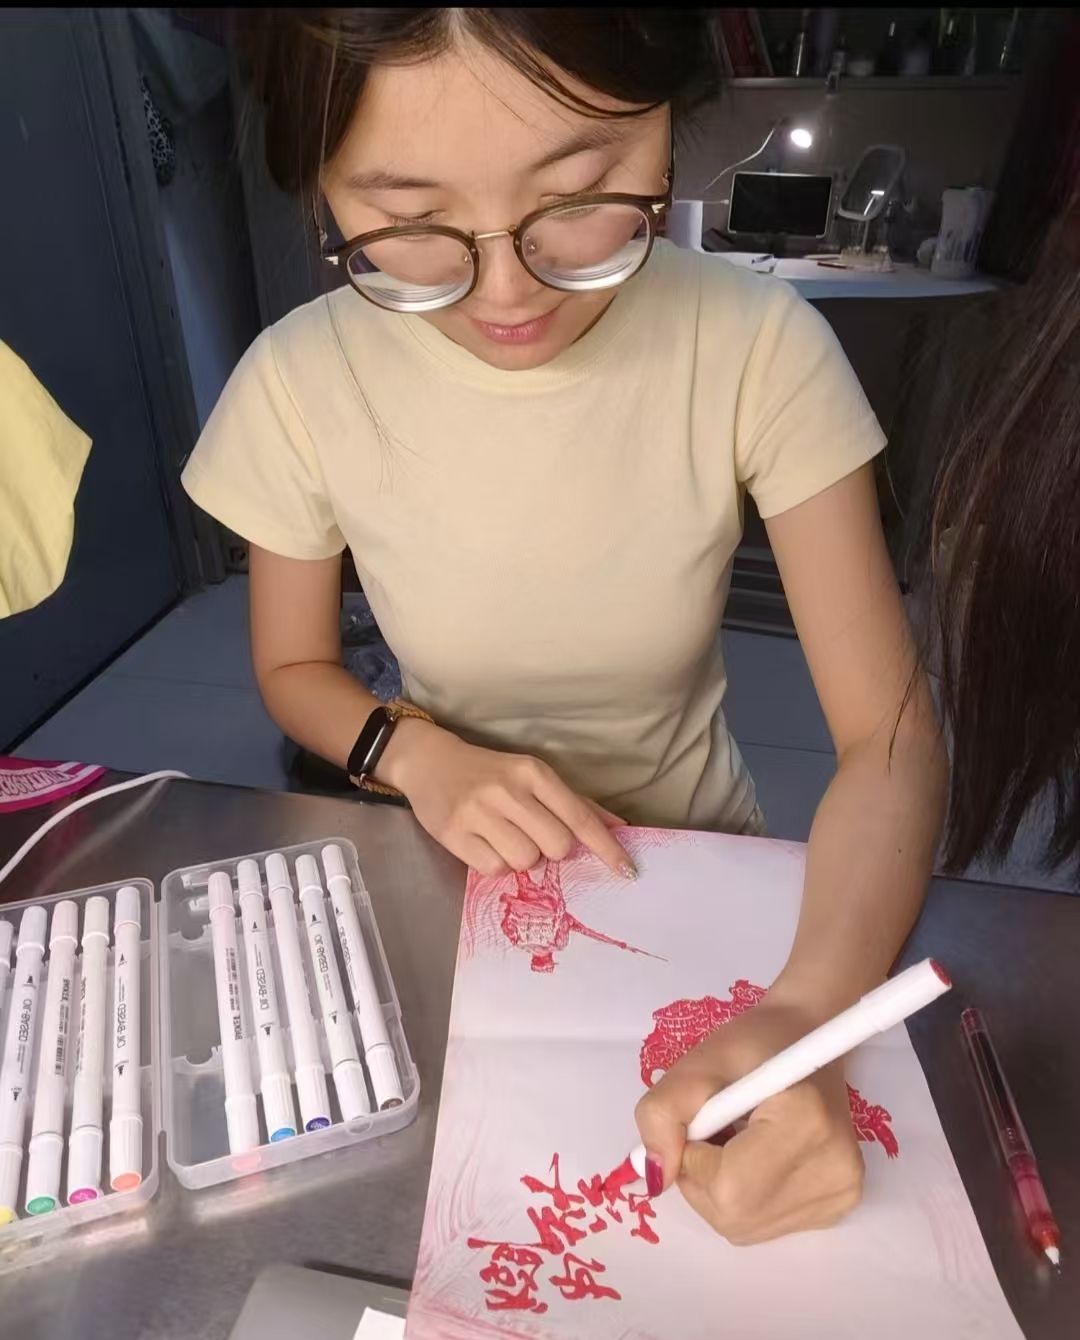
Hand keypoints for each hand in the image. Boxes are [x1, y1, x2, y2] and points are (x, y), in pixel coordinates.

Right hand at [378, 719, 633, 877]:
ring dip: (520, 858)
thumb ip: (575, 803)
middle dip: (550, 850)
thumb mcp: (533, 776)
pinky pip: (493, 869)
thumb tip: (621, 828)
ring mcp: (478, 812)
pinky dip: (494, 864)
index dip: (606, 847)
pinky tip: (483, 843)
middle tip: (531, 835)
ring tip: (503, 837)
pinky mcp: (452, 833)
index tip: (627, 871)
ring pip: (525, 862)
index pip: (579, 817)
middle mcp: (508, 790)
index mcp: (533, 772)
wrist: (430, 761)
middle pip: (556, 846)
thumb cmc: (491, 772)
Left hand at [633, 997, 863, 1244]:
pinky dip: (746, 1198)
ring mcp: (841, 1193)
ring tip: (737, 1141)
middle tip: (713, 1133)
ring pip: (746, 1227)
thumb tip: (655, 1178)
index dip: (695, 1160)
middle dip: (703, 1180)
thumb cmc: (752, 1044)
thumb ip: (661, 1115)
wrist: (804, 1038)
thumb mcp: (694, 1064)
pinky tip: (757, 1159)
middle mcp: (834, 1170)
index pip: (726, 1186)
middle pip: (735, 1217)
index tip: (702, 1122)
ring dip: (722, 1190)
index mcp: (805, 1123)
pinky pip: (765, 1223)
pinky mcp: (839, 1205)